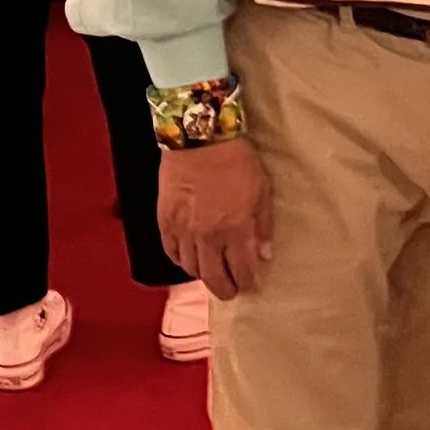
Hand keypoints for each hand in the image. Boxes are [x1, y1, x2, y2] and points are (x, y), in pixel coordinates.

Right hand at [157, 137, 273, 297]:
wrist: (199, 137)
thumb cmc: (237, 161)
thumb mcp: (261, 191)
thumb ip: (263, 226)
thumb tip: (264, 256)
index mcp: (235, 229)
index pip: (241, 269)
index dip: (248, 283)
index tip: (252, 287)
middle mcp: (207, 236)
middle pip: (214, 277)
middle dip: (225, 289)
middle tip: (231, 292)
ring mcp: (183, 230)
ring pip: (191, 268)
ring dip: (203, 276)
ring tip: (212, 275)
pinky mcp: (165, 220)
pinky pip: (171, 251)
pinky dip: (181, 260)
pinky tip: (189, 260)